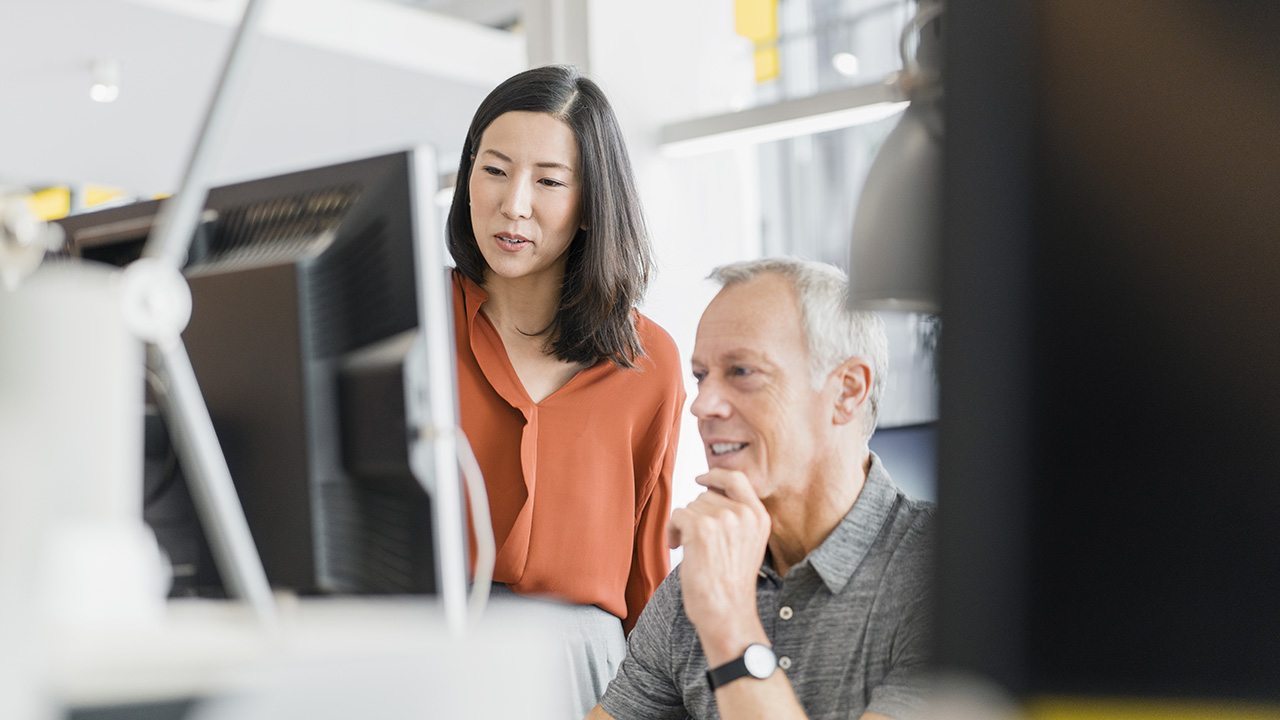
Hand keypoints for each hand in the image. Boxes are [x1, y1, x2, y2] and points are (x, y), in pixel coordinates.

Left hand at [667, 468, 771, 664]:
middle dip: (694, 515)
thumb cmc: (730, 584)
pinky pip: (677, 515)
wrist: (726, 612)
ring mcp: (724, 519)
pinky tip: (677, 547)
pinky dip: (672, 531)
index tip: (701, 478)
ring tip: (689, 549)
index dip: (716, 474)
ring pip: (690, 506)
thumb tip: (707, 491)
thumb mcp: (747, 544)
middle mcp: (744, 514)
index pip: (737, 479)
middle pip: (706, 495)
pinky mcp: (702, 528)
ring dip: (682, 525)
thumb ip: (737, 518)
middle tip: (694, 540)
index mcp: (759, 517)